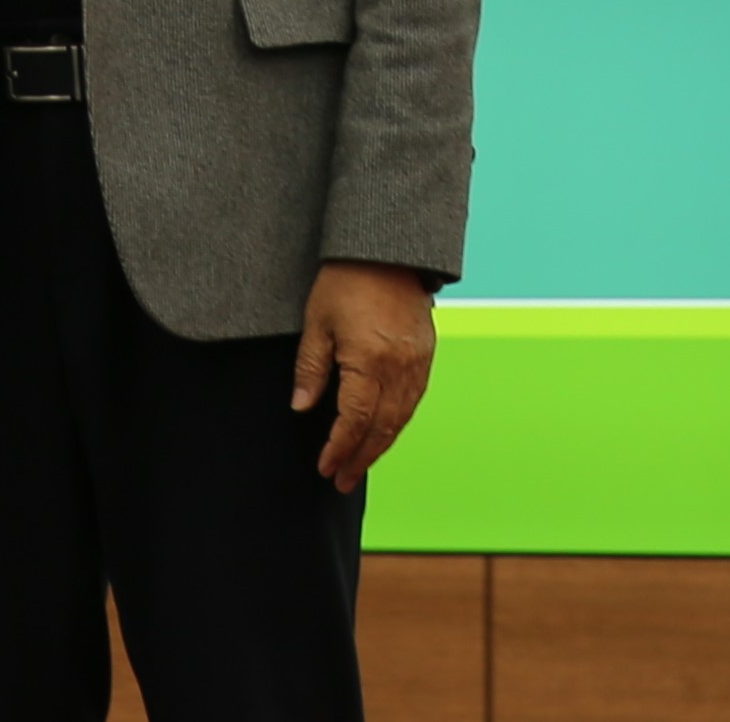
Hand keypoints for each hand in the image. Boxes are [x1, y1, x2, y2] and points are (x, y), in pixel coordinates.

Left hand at [292, 260, 435, 492]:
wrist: (387, 248)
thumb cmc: (345, 279)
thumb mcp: (317, 321)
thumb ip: (311, 368)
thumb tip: (302, 409)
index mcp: (369, 360)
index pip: (354, 421)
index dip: (339, 448)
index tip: (325, 467)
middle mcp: (399, 367)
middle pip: (382, 427)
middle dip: (361, 458)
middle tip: (342, 480)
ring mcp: (417, 361)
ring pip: (402, 417)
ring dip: (381, 445)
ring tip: (360, 464)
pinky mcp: (427, 353)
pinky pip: (414, 399)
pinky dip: (398, 422)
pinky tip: (385, 431)